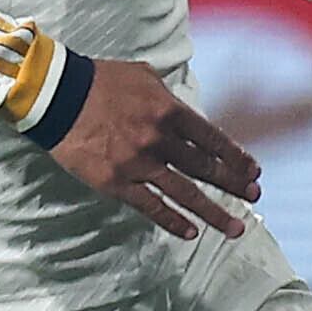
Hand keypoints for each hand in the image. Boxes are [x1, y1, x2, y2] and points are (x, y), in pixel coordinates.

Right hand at [47, 58, 262, 238]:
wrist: (57, 96)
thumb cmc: (99, 81)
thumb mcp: (142, 77)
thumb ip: (167, 96)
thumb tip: (183, 110)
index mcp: (169, 111)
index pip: (213, 139)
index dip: (236, 157)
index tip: (253, 170)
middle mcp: (160, 140)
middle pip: (206, 168)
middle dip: (234, 184)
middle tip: (255, 197)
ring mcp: (139, 164)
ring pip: (185, 193)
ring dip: (213, 213)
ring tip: (235, 229)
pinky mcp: (116, 182)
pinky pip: (151, 207)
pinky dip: (173, 221)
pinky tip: (191, 233)